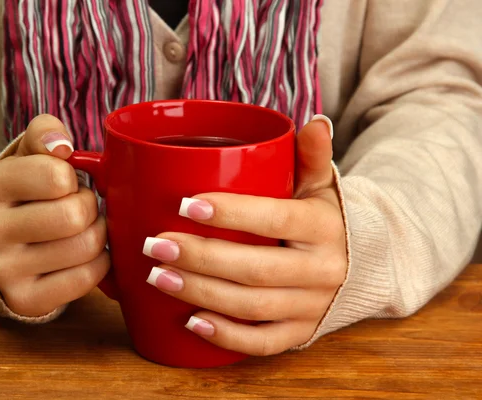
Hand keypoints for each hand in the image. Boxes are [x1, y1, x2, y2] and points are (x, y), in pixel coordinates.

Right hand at [0, 115, 108, 316]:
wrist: (1, 242)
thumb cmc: (26, 192)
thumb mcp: (29, 155)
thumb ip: (45, 133)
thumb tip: (61, 145)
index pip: (57, 176)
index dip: (74, 178)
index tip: (66, 183)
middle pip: (74, 216)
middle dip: (90, 208)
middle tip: (81, 208)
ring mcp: (1, 271)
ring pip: (86, 247)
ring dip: (98, 235)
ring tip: (83, 229)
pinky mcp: (24, 300)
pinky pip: (87, 278)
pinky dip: (99, 263)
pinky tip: (84, 255)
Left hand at [142, 116, 346, 355]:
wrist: (365, 267)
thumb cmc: (327, 220)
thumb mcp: (322, 186)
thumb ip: (312, 156)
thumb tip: (315, 120)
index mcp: (323, 227)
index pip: (275, 219)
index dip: (230, 214)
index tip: (185, 205)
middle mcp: (322, 270)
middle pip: (255, 268)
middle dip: (199, 258)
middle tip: (154, 245)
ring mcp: (312, 307)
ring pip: (252, 306)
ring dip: (201, 294)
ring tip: (158, 277)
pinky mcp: (301, 333)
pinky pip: (263, 343)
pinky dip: (227, 337)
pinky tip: (191, 322)